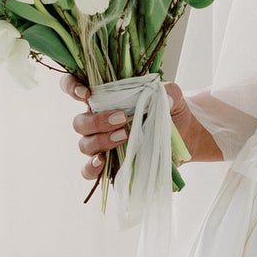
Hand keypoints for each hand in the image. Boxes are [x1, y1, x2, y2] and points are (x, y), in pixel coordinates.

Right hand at [59, 74, 223, 179]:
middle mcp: (98, 120)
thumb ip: (167, 90)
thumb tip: (163, 96)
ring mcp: (102, 144)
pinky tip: (103, 163)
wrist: (185, 136)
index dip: (71, 87)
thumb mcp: (173, 95)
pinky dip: (91, 167)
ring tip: (124, 137)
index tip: (86, 93)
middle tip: (122, 119)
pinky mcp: (109, 165)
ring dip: (100, 141)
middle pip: (79, 121)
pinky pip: (88, 169)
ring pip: (84, 143)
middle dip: (97, 121)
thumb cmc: (171, 110)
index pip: (74, 87)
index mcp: (106, 98)